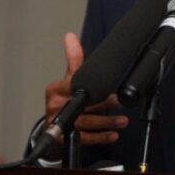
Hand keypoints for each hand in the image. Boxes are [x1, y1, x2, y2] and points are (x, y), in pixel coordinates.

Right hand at [44, 32, 128, 146]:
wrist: (51, 128)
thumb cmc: (64, 99)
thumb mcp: (69, 78)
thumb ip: (73, 58)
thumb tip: (70, 36)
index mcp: (57, 89)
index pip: (77, 85)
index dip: (95, 86)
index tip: (109, 85)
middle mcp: (56, 106)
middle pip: (85, 104)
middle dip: (106, 104)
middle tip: (123, 103)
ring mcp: (59, 123)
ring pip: (87, 122)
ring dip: (107, 122)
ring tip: (123, 121)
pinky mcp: (63, 139)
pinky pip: (85, 137)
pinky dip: (100, 136)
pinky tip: (113, 134)